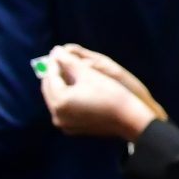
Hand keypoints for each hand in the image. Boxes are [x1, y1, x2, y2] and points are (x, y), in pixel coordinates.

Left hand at [49, 45, 165, 121]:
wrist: (129, 119)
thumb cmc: (111, 93)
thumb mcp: (89, 74)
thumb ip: (69, 60)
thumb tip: (55, 50)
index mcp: (59, 101)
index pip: (51, 76)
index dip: (54, 61)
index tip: (57, 50)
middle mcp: (57, 115)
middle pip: (49, 89)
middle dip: (54, 73)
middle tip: (60, 59)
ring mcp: (64, 124)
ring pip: (55, 98)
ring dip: (59, 85)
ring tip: (67, 71)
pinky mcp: (71, 128)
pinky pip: (63, 108)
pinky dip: (65, 97)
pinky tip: (73, 87)